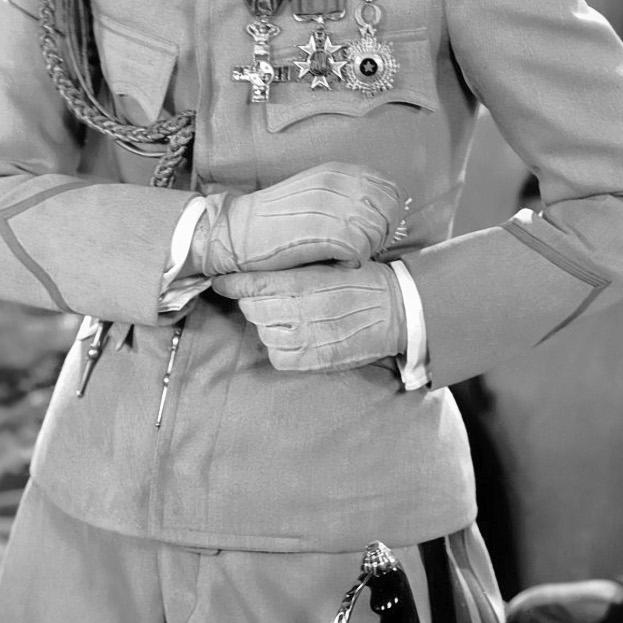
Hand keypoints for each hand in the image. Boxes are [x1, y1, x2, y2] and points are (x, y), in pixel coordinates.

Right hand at [193, 163, 402, 276]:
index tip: (376, 231)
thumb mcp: (315, 192)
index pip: (391, 189)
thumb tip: (380, 212)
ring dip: (368, 249)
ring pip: (377, 232)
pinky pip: (359, 250)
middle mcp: (338, 183)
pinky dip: (353, 261)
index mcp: (339, 171)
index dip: (391, 214)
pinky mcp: (322, 231)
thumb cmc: (277, 218)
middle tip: (364, 248)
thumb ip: (346, 194)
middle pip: (389, 211)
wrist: (238, 230)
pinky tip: (338, 263)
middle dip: (383, 235)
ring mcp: (330, 206)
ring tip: (348, 256)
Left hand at [213, 262, 405, 373]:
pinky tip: (290, 338)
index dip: (232, 283)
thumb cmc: (365, 280)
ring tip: (283, 316)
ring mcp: (307, 339)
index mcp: (304, 282)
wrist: (399, 310)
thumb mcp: (331, 261)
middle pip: (252, 309)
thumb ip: (296, 266)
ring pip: (263, 333)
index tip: (223, 281)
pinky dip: (278, 349)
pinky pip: (278, 358)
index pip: (252, 284)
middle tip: (265, 296)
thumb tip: (261, 265)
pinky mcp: (316, 360)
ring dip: (267, 324)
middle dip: (253, 301)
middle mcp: (301, 311)